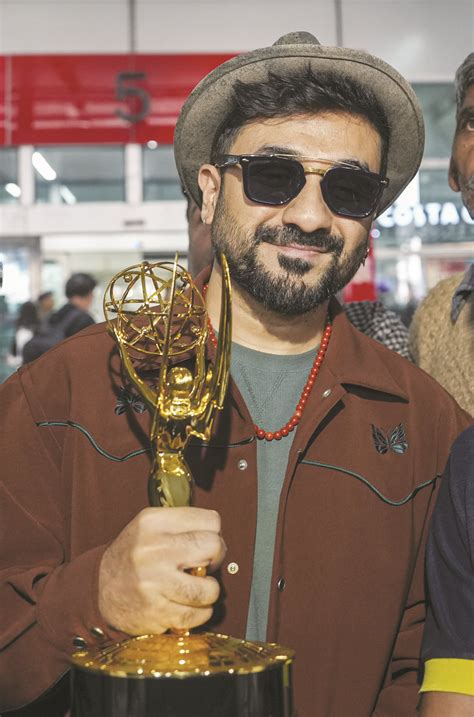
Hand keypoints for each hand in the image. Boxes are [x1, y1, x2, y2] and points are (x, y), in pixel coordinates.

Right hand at [98, 507, 225, 634]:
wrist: (98, 588)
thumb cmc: (132, 556)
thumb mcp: (149, 526)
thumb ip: (181, 525)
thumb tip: (219, 535)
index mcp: (153, 522)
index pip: (210, 520)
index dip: (213, 533)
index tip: (205, 542)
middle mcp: (153, 549)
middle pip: (214, 547)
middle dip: (216, 557)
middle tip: (204, 564)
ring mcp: (154, 582)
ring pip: (210, 587)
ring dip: (209, 591)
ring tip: (196, 588)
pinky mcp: (156, 611)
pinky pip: (197, 614)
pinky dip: (200, 613)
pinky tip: (189, 606)